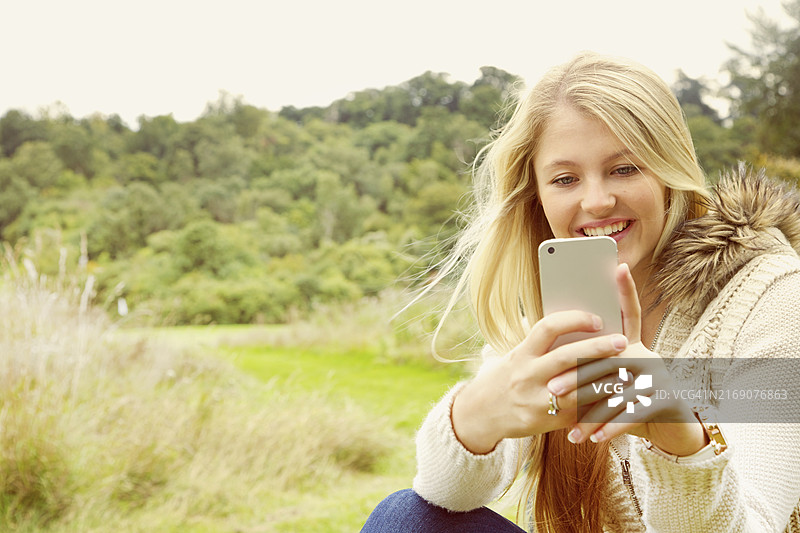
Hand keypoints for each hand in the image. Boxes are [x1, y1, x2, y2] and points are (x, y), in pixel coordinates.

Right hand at [451, 310, 627, 453]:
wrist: (481, 414)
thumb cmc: (505, 379)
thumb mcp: (515, 357)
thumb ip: (541, 346)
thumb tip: (578, 326)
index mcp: (521, 354)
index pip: (548, 328)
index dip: (574, 320)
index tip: (597, 319)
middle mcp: (527, 375)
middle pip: (567, 357)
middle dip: (597, 348)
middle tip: (622, 341)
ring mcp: (537, 400)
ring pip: (577, 388)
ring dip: (605, 379)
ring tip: (628, 370)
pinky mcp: (548, 421)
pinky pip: (578, 411)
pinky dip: (597, 403)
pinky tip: (616, 396)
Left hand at [546, 264, 706, 455]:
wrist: (668, 428)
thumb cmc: (628, 399)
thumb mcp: (611, 379)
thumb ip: (593, 363)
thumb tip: (555, 350)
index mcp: (634, 345)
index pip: (630, 313)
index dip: (627, 290)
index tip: (619, 266)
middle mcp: (649, 356)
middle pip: (609, 360)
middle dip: (578, 376)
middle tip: (552, 389)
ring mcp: (661, 378)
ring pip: (618, 392)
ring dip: (591, 411)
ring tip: (569, 425)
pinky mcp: (667, 401)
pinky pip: (632, 415)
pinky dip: (609, 428)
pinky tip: (592, 438)